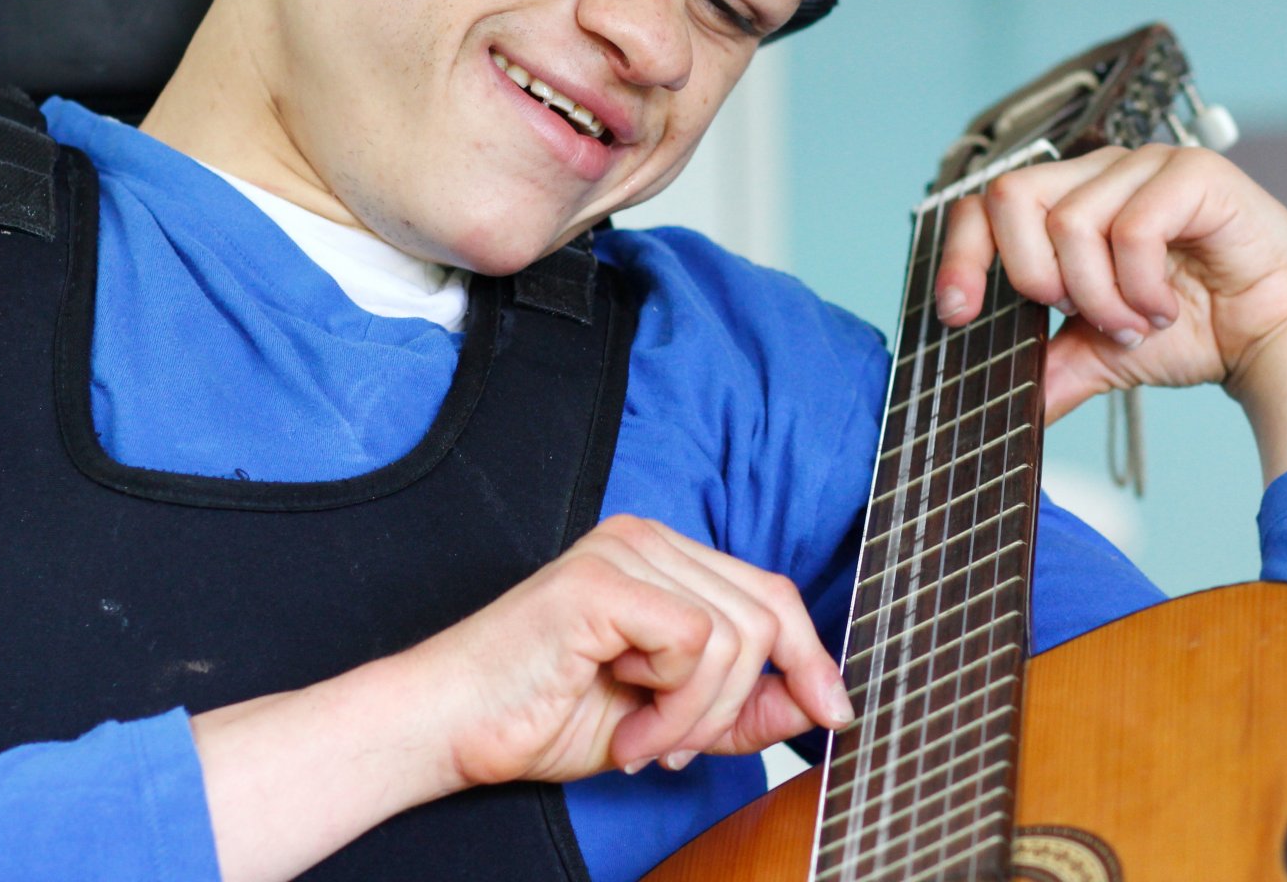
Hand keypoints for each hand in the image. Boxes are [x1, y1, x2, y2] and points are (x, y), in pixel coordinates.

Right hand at [193, 514, 851, 881]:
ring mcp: (624, 550)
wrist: (452, 727)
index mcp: (662, 558)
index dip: (810, 658)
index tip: (834, 715)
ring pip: (736, 636)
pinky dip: (676, 705)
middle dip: (740, 704)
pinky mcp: (604, 579)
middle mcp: (647, 537)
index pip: (770, 593)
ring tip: (643, 740)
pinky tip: (628, 726)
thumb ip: (737, 708)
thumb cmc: (540, 714)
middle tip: (680, 749)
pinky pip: (697, 644)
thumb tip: (815, 703)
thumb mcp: (667, 720)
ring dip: (698, 714)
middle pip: (766, 612)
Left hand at [931, 144, 1286, 481]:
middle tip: (1081, 317)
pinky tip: (1166, 307)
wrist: (1279, 338)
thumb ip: (1048, 366)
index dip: (961, 255)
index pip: (984, 205)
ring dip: (1100, 296)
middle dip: (1033, 277)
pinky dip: (1141, 286)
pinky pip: (1133, 227)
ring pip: (1070, 223)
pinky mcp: (1194, 173)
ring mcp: (1145, 165)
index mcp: (1068, 201)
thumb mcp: (1099, 355)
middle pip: (1011, 198)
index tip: (958, 312)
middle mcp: (1099, 172)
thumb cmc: (1194, 330)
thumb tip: (996, 404)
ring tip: (1137, 322)